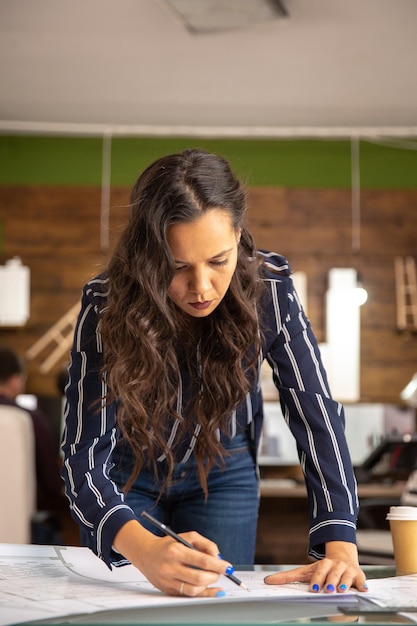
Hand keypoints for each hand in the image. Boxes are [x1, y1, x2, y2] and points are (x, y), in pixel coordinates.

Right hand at [113, 520, 230, 596]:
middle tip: (220, 572)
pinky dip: (202, 593)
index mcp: (176, 550)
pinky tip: (210, 589)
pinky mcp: (167, 590)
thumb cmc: (169, 544)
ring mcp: (168, 580)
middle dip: (214, 576)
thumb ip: (206, 544)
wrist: (146, 553)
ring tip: (212, 578)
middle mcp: (171, 567)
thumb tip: (218, 557)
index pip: (203, 561)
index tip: (228, 567)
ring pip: (194, 589)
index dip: (219, 565)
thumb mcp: (187, 536)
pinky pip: (188, 595)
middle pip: (199, 578)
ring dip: (208, 586)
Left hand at [264, 541, 367, 593]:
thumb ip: (288, 576)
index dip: (316, 579)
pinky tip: (363, 590)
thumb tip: (268, 581)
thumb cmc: (322, 568)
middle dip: (331, 582)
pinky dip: (362, 585)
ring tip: (342, 592)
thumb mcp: (305, 570)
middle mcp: (336, 565)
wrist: (343, 556)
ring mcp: (347, 570)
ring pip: (347, 576)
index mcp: (323, 564)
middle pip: (333, 573)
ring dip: (345, 584)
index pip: (319, 571)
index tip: (313, 589)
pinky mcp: (358, 576)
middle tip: (328, 591)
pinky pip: (361, 580)